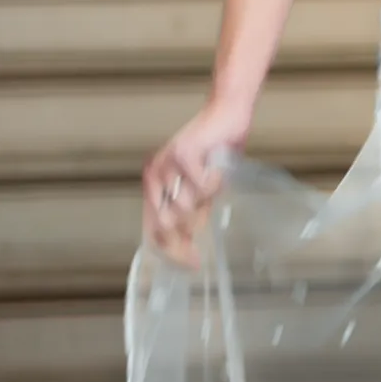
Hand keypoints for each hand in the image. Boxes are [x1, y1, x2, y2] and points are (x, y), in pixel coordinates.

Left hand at [143, 94, 251, 269]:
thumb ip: (192, 215)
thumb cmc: (216, 154)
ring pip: (185, 207)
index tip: (192, 264)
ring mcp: (166, 165)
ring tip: (214, 181)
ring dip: (207, 198)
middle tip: (207, 215)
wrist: (227, 117)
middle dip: (189, 229)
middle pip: (165, 225)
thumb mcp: (201, 192)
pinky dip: (216, 184)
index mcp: (154, 186)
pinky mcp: (183, 154)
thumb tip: (189, 247)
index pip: (154, 229)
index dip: (172, 251)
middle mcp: (154, 176)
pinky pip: (202, 188)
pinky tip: (217, 171)